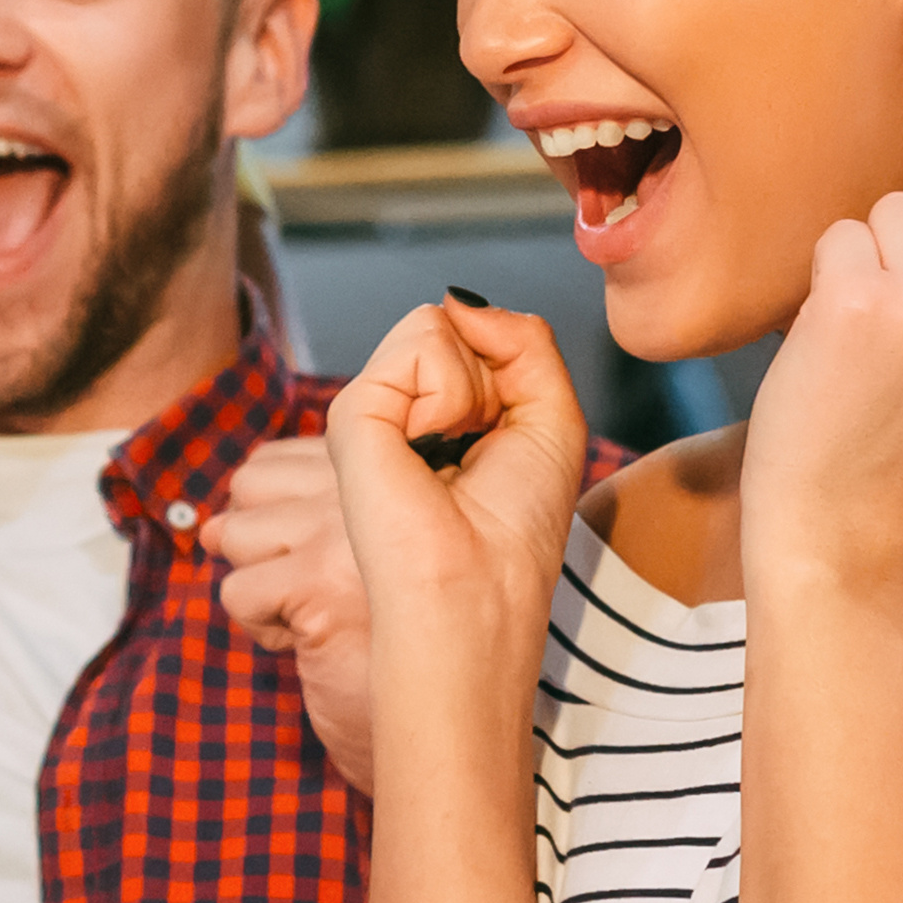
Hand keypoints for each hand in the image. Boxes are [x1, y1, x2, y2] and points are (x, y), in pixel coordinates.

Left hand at [204, 434, 374, 792]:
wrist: (447, 719)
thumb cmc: (398, 639)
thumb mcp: (355, 554)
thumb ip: (292, 515)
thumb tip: (207, 528)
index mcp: (386, 466)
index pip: (278, 460)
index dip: (281, 514)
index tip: (331, 558)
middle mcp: (372, 485)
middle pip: (249, 484)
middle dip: (261, 540)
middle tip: (317, 585)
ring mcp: (345, 531)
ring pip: (235, 534)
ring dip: (263, 584)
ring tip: (320, 611)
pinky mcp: (318, 585)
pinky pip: (239, 593)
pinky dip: (263, 627)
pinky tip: (314, 640)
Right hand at [320, 299, 590, 762]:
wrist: (474, 598)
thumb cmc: (513, 534)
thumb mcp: (551, 416)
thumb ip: (521, 339)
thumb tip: (454, 303)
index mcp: (442, 419)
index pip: (477, 336)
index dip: (512, 372)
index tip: (506, 445)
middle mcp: (400, 413)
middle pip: (456, 324)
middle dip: (493, 376)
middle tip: (478, 452)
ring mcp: (372, 412)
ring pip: (435, 324)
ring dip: (472, 385)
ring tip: (452, 454)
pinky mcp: (352, 414)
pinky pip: (420, 340)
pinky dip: (450, 390)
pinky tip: (429, 448)